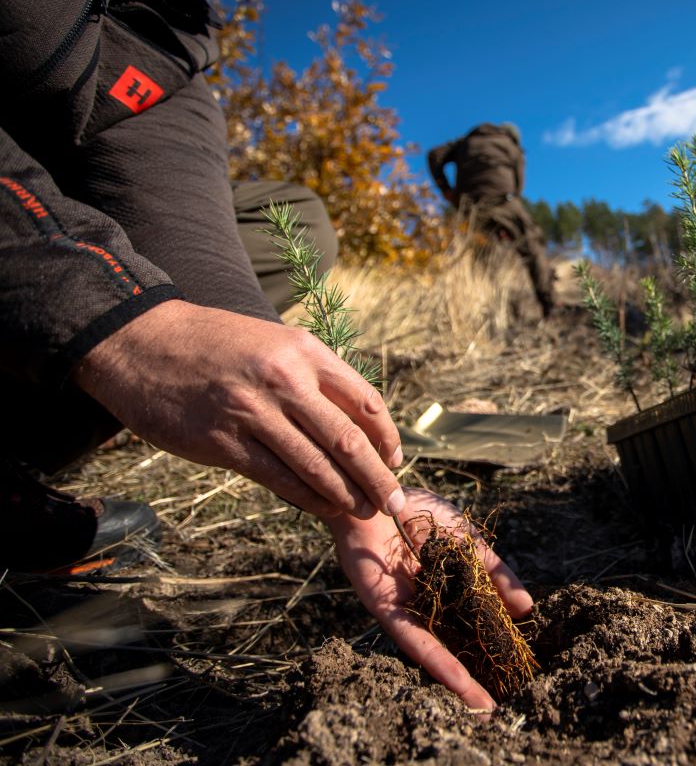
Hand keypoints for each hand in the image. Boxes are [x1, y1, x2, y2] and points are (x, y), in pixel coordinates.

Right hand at [74, 299, 405, 519]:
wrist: (142, 342)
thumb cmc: (214, 344)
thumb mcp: (274, 342)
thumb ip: (313, 376)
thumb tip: (355, 421)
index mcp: (304, 351)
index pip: (365, 401)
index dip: (387, 438)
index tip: (395, 461)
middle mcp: (284, 380)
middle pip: (349, 439)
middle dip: (379, 478)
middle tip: (395, 503)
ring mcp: (253, 412)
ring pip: (317, 465)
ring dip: (348, 495)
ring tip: (366, 512)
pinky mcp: (223, 443)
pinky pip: (279, 478)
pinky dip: (309, 497)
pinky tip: (325, 507)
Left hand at [326, 488, 533, 709]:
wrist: (378, 492)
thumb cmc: (416, 510)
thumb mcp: (468, 543)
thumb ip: (495, 574)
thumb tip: (527, 608)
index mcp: (444, 588)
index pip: (474, 623)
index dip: (495, 644)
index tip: (519, 667)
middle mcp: (425, 605)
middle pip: (455, 645)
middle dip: (477, 675)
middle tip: (502, 703)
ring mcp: (405, 610)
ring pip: (435, 652)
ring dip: (460, 683)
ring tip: (485, 709)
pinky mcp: (385, 610)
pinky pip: (414, 641)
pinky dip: (438, 662)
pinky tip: (459, 682)